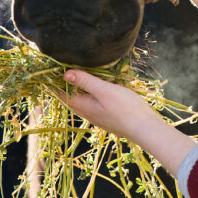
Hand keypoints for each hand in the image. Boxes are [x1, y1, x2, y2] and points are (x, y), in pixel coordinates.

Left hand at [57, 70, 197, 176]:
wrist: (145, 128)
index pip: (63, 94)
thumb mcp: (104, 90)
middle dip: (67, 85)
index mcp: (84, 106)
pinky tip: (99, 88)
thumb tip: (65, 74)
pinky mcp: (108, 117)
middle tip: (65, 69)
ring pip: (83, 102)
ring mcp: (98, 117)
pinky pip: (94, 104)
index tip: (52, 70)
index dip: (56, 83)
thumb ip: (85, 81)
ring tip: (81, 75)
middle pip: (72, 98)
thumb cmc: (125, 108)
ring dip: (80, 90)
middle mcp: (88, 113)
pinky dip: (91, 94)